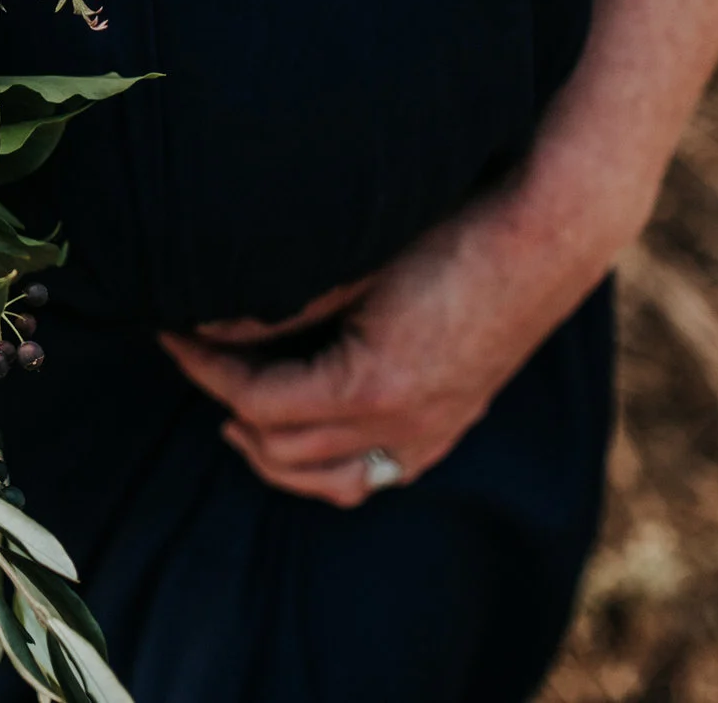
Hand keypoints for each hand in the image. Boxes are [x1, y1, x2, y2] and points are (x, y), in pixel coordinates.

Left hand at [159, 183, 621, 507]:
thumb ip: (277, 308)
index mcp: (370, 387)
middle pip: (283, 447)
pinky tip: (313, 433)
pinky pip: (378, 473)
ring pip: (332, 482)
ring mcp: (431, 433)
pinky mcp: (450, 426)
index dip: (204, 369)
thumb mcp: (351, 268)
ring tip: (238, 415)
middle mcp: (401, 426)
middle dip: (229, 405)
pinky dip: (332, 466)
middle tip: (197, 360)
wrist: (545, 238)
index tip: (172, 334)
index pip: (256, 401)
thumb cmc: (449, 235)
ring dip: (275, 455)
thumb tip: (206, 323)